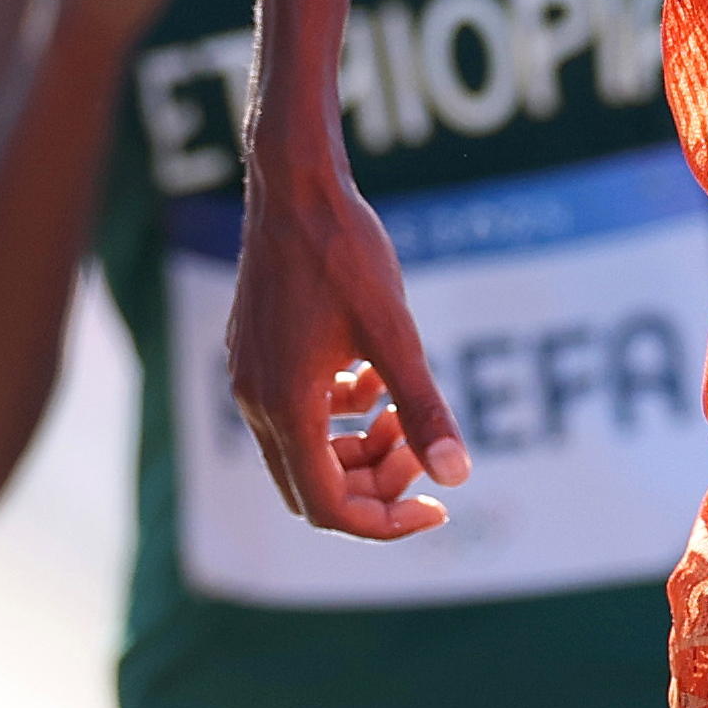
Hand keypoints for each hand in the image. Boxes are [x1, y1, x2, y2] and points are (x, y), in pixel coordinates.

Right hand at [222, 165, 470, 539]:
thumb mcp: (396, 333)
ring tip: (403, 410)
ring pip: (304, 453)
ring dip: (359, 450)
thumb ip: (423, 408)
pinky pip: (296, 414)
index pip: (329, 507)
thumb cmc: (346, 252)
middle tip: (424, 448)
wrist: (295, 186)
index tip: (437, 506)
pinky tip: (374, 378)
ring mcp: (250, 377)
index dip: (386, 522)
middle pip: (314, 488)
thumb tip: (458, 477)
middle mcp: (256, 401)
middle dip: (376, 484)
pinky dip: (339, 415)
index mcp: (287, 406)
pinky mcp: (255, 354)